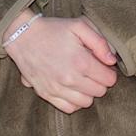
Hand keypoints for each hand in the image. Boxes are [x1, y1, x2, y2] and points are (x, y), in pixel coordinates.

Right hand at [3, 12, 118, 112]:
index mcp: (81, 61)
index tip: (103, 66)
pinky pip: (69, 108)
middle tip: (92, 71)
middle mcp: (69, 79)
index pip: (109, 79)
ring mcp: (57, 89)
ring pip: (86, 103)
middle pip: (100, 92)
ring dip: (88, 92)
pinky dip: (74, 102)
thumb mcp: (79, 26)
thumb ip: (100, 43)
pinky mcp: (46, 94)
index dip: (109, 72)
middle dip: (100, 82)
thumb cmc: (53, 30)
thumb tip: (112, 61)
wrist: (23, 36)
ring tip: (82, 79)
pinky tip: (72, 89)